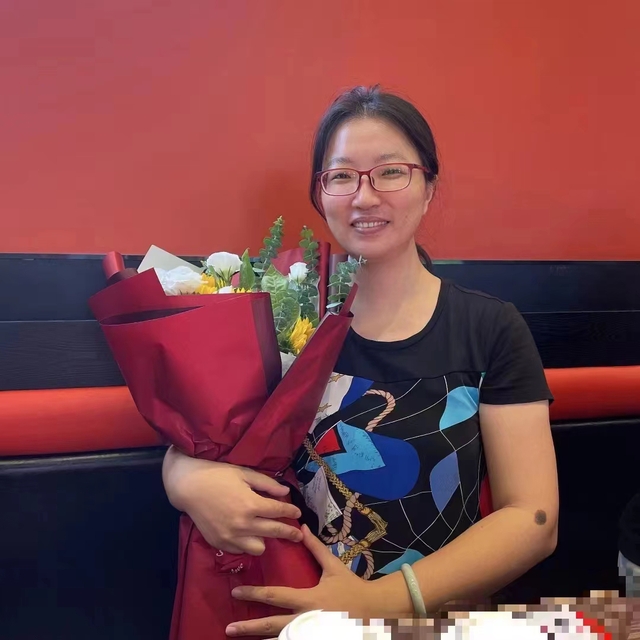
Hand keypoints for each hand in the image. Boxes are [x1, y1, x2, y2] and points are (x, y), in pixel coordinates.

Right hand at [162, 447, 302, 555]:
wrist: (188, 486)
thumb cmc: (217, 475)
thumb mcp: (244, 473)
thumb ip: (267, 484)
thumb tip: (285, 493)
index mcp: (251, 504)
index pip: (278, 512)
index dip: (291, 511)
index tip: (298, 512)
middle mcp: (243, 524)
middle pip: (274, 532)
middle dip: (289, 533)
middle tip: (298, 534)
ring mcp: (230, 536)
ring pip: (259, 548)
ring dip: (265, 540)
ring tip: (266, 532)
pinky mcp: (219, 543)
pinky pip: (241, 550)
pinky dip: (247, 543)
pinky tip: (247, 534)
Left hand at [226, 525, 384, 637]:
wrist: (374, 612)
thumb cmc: (352, 588)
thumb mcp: (334, 566)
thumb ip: (316, 548)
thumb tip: (301, 527)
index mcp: (309, 599)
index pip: (276, 595)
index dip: (255, 593)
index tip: (236, 591)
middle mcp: (306, 619)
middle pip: (272, 625)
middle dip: (249, 626)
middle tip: (229, 626)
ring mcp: (310, 634)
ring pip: (281, 639)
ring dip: (259, 639)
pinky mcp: (315, 639)